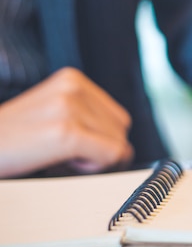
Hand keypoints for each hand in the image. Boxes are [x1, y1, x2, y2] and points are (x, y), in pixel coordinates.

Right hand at [0, 67, 133, 177]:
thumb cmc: (11, 140)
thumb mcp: (51, 115)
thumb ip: (86, 119)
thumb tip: (126, 148)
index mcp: (72, 79)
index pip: (119, 118)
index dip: (101, 139)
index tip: (72, 145)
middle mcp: (73, 87)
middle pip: (121, 130)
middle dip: (99, 149)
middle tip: (62, 152)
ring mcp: (69, 108)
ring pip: (117, 144)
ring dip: (92, 159)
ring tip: (56, 153)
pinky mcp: (65, 132)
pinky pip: (109, 155)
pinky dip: (92, 167)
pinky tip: (62, 160)